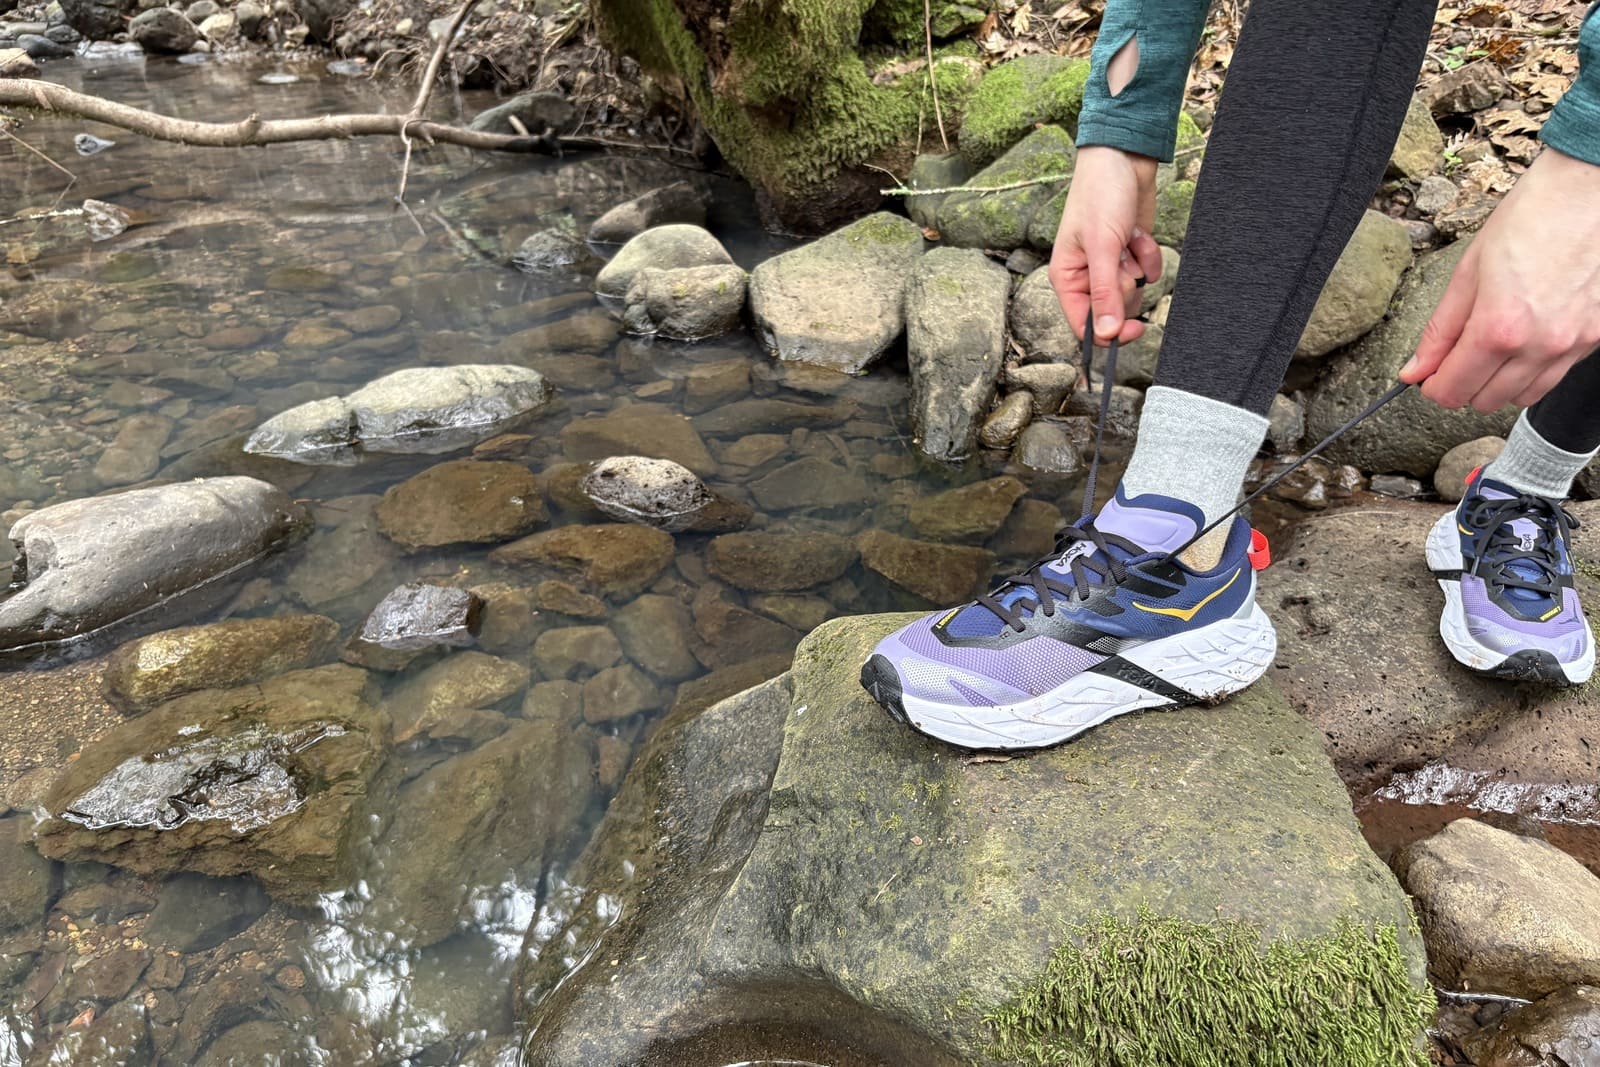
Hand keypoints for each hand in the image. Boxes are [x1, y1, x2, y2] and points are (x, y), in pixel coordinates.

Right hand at [1047, 145, 1161, 343]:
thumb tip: (1107, 335)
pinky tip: (1137, 234)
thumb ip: (1104, 293)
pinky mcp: (1130, 256)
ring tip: (1127, 240)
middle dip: (1125, 286)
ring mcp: (1110, 266)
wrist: (1124, 159)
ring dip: (1138, 268)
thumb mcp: (1102, 247)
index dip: (1108, 332)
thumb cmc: (1100, 196)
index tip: (1133, 329)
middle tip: (1121, 260)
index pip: (1084, 325)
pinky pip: (1149, 273)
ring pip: (1133, 292)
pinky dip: (1149, 255)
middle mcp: (1086, 277)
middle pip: (1114, 311)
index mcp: (1067, 279)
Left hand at [1402, 147, 1599, 411]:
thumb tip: (1414, 370)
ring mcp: (1573, 344)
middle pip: (1485, 401)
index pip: (1453, 390)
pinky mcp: (1596, 338)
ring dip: (1497, 384)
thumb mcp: (1468, 272)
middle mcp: (1539, 345)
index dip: (1432, 387)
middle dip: (1462, 386)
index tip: (1427, 376)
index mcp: (1499, 328)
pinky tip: (1524, 342)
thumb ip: (1440, 330)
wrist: (1590, 191)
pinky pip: (1555, 376)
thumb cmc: (1530, 220)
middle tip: (1455, 359)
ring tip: (1490, 350)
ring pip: (1523, 396)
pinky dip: (1532, 371)